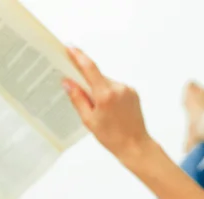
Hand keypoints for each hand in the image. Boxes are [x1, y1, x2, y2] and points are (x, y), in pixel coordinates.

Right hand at [63, 47, 152, 161]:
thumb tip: (68, 82)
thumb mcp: (89, 120)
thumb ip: (77, 98)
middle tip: (77, 89)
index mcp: (105, 95)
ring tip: (98, 109)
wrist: (135, 145)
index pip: (90, 68)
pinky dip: (108, 93)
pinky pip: (116, 87)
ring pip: (106, 82)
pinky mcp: (133, 92)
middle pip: (97, 76)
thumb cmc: (112, 137)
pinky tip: (109, 109)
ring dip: (98, 89)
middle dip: (87, 80)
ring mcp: (127, 89)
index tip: (70, 48)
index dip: (78, 56)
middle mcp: (118, 88)